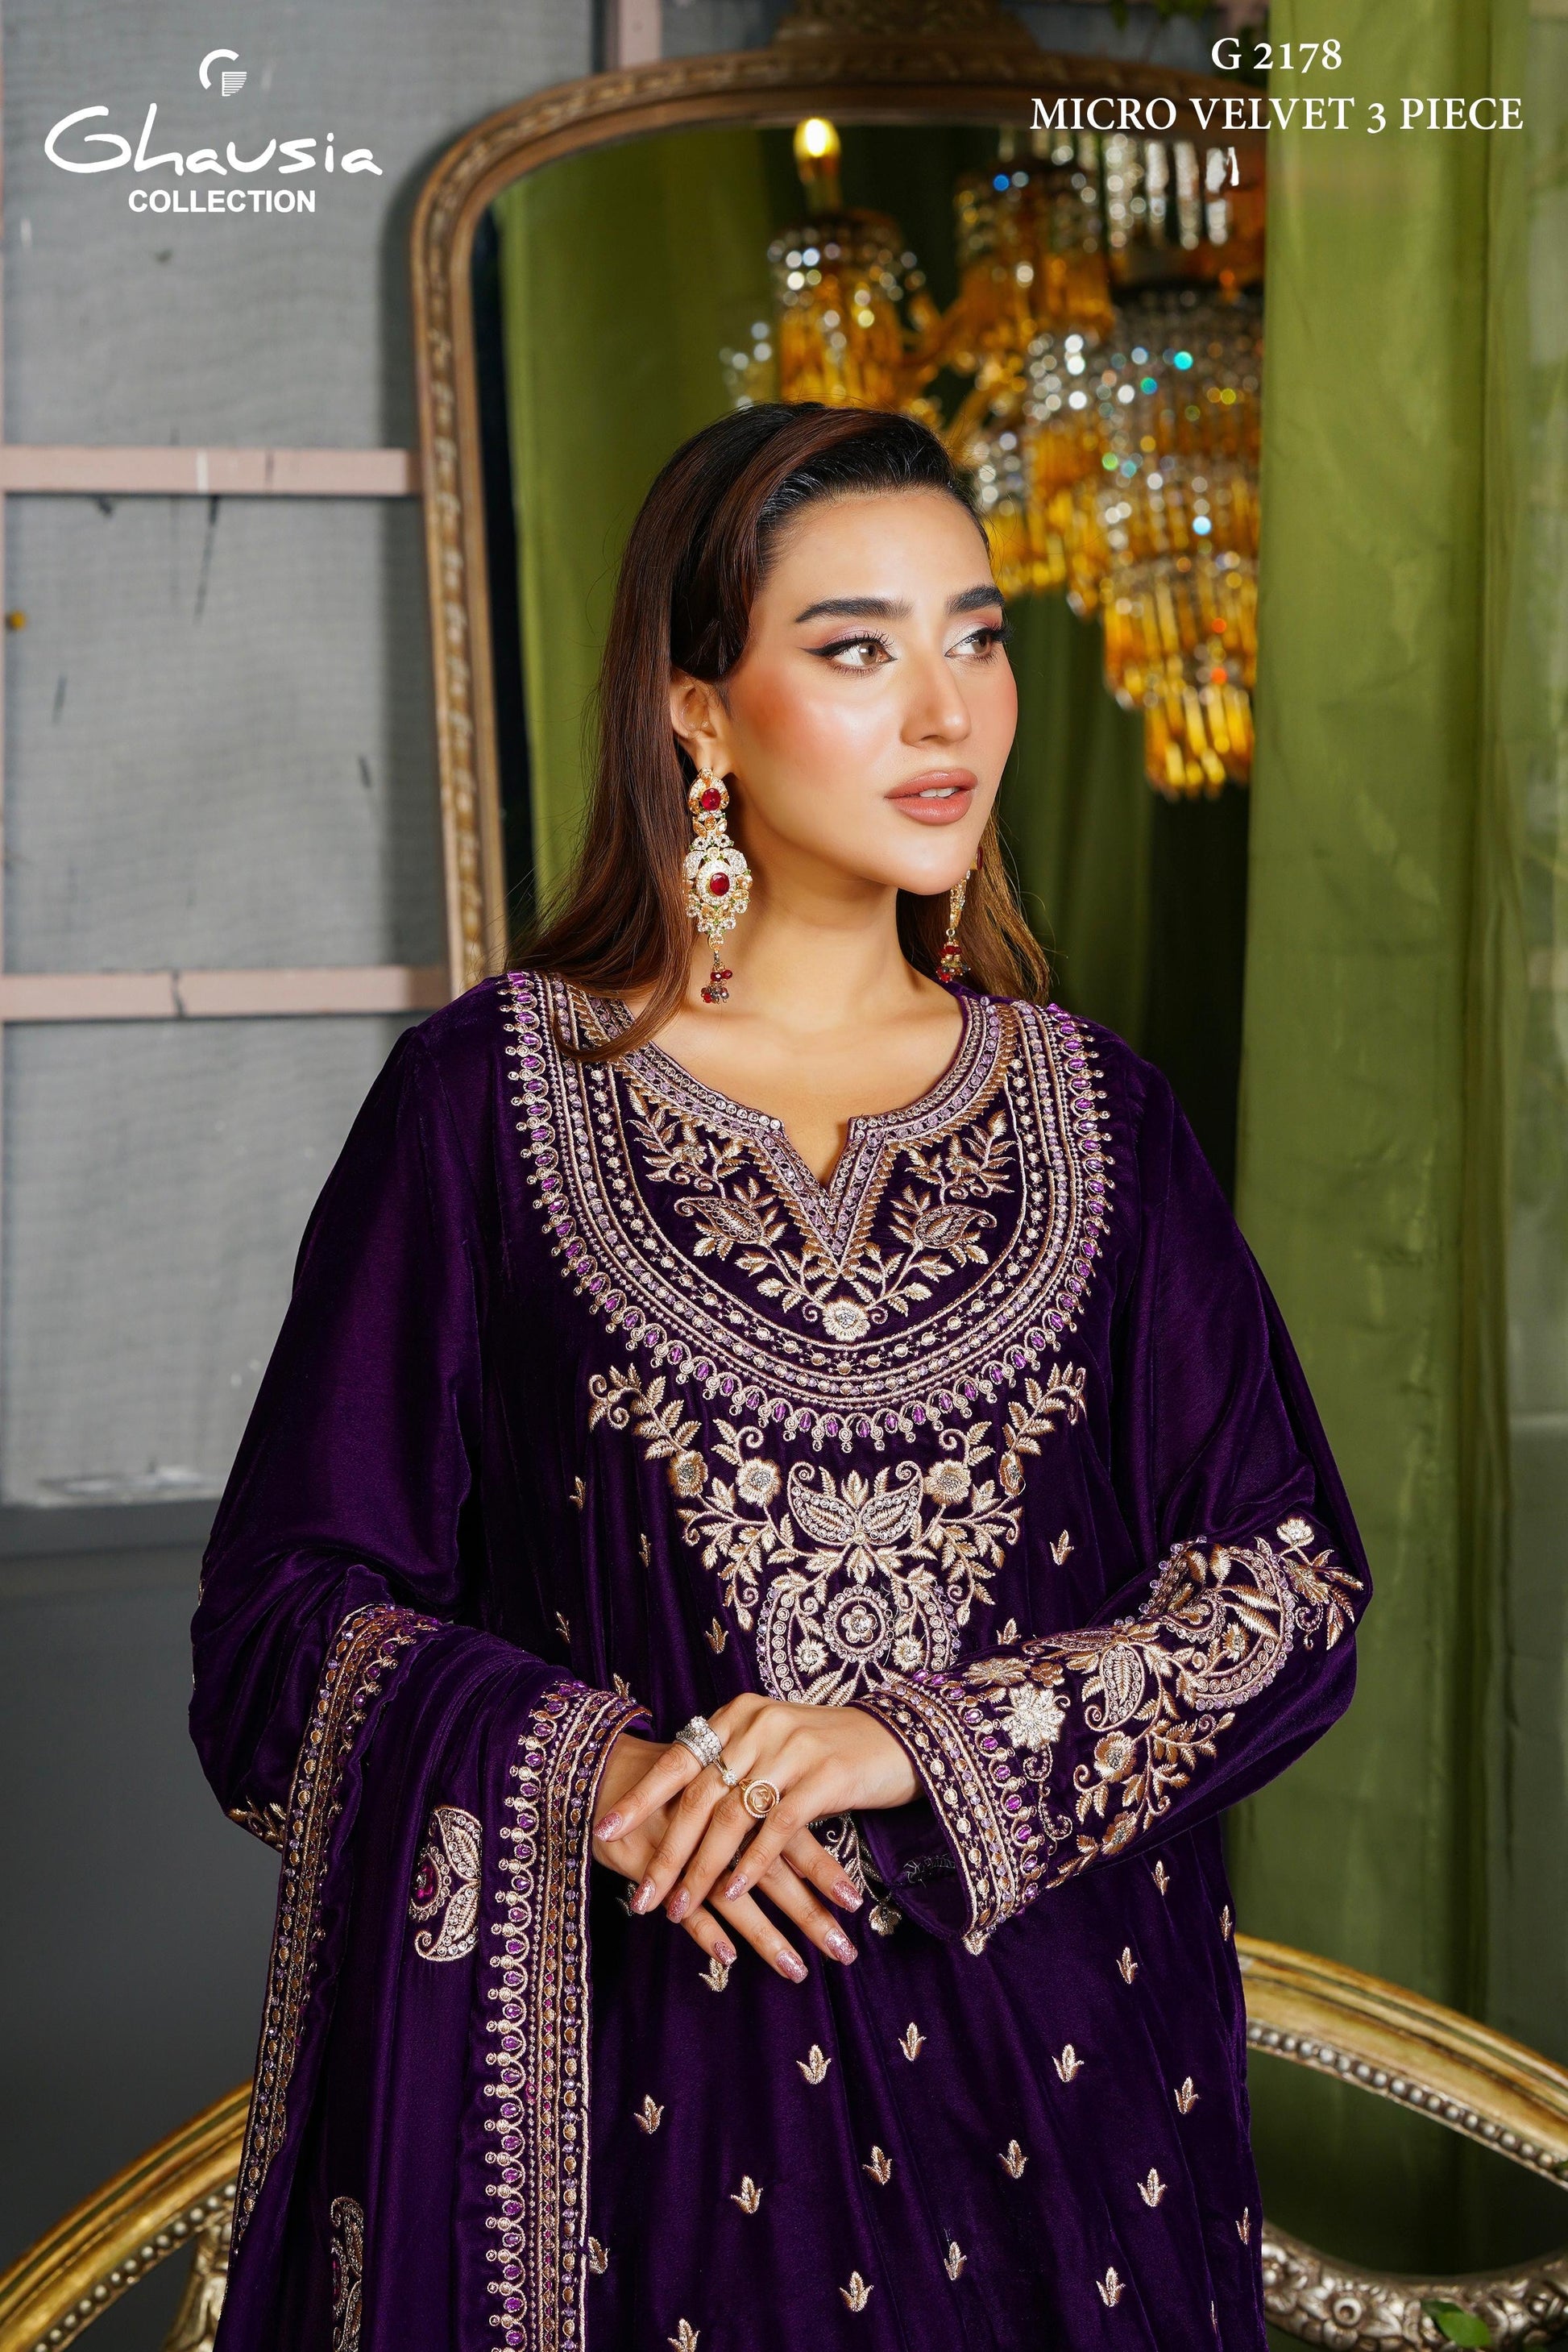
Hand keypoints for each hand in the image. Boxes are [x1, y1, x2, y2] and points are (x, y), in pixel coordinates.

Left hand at [593, 1698, 917, 1955]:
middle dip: (666, 1851)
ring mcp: (792, 1749)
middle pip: (698, 1796)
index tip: (603, 1829)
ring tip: (678, 1907)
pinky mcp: (824, 1778)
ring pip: (732, 1818)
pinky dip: (751, 1863)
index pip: (678, 1761)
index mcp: (739, 1715)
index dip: (639, 1799)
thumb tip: (681, 1802)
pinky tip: (733, 1892)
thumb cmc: (828, 1749)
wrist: (897, 1740)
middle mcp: (759, 1725)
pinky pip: (776, 1828)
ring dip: (702, 1869)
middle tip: (641, 1894)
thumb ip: (732, 1763)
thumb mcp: (772, 1744)